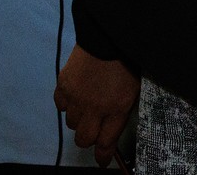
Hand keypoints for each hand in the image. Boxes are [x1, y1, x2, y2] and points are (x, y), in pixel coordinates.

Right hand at [54, 44, 139, 166]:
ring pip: (72, 123)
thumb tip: (115, 124)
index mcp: (117, 107)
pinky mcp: (64, 86)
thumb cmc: (128, 60)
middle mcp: (94, 107)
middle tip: (95, 130)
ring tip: (88, 106)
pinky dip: (68, 104)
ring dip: (80, 119)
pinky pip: (61, 106)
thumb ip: (123, 108)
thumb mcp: (135, 87)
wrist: (109, 35)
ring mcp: (77, 97)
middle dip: (90, 138)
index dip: (103, 156)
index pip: (106, 142)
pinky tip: (76, 96)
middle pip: (84, 138)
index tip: (102, 161)